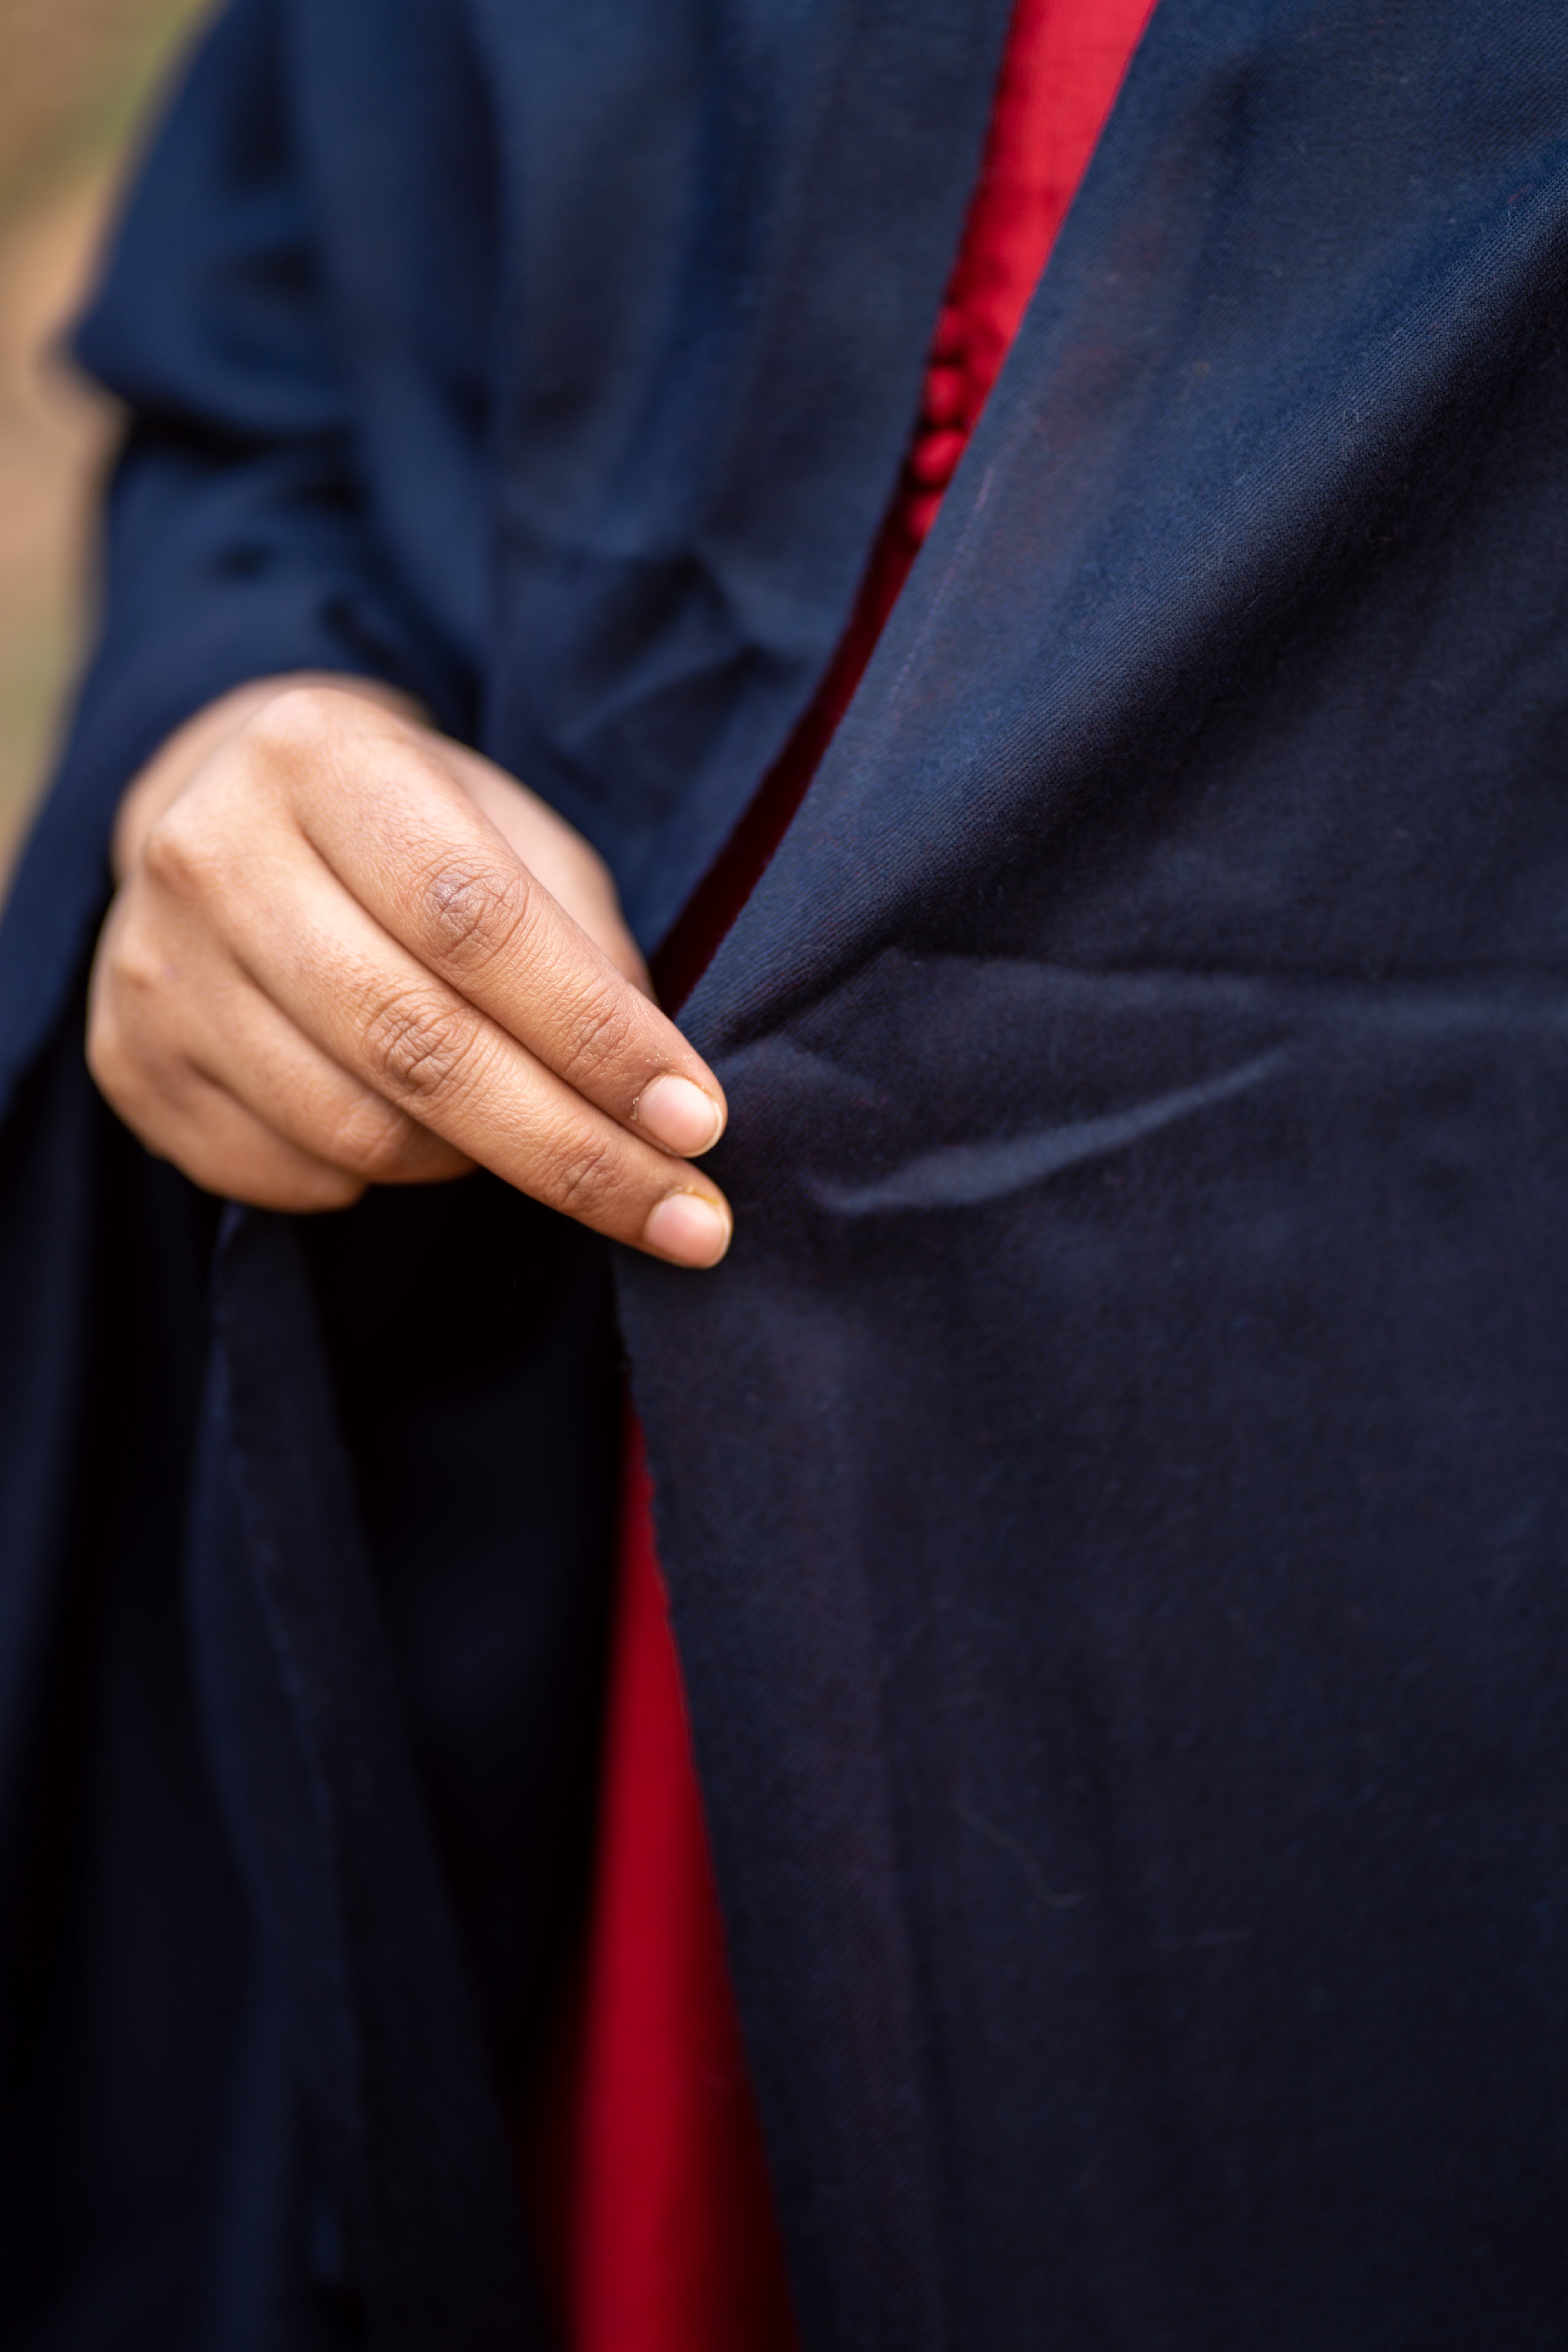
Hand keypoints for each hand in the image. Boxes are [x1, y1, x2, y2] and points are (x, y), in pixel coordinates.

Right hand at [87, 675, 731, 1264]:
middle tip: (686, 1218)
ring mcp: (156, 970)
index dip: (599, 1037)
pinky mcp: (133, 1067)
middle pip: (417, 1044)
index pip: (478, 921)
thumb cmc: (411, 832)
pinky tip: (421, 1131)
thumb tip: (656, 1096)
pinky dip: (386, 1181)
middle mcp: (209, 854)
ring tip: (538, 1136)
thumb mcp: (512, 835)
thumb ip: (587, 943)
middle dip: (572, 1151)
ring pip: (358, 1131)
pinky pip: (295, 1178)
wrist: (227, 820)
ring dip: (480, 1162)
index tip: (699, 1123)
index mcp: (318, 755)